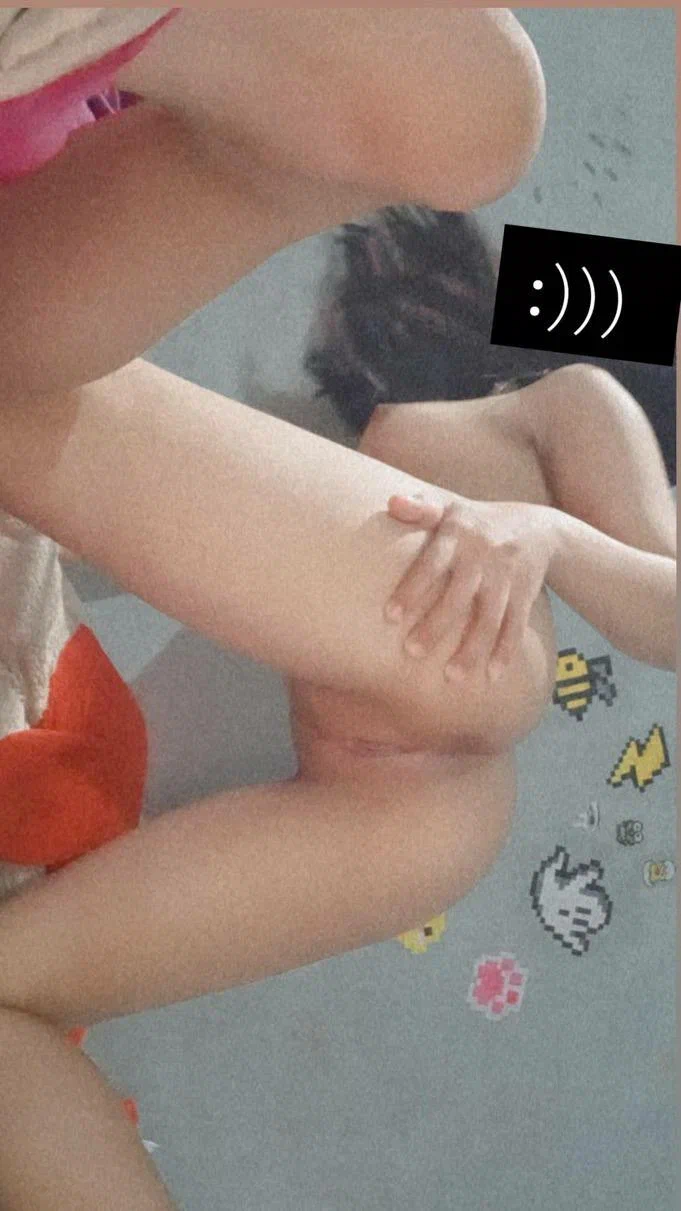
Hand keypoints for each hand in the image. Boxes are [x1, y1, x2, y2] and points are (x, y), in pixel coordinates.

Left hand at [385, 494, 556, 679]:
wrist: (539, 527)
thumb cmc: (476, 522)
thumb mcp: (451, 507)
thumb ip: (420, 508)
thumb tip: (391, 502)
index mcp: (459, 535)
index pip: (432, 564)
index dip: (412, 590)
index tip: (389, 616)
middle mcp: (483, 557)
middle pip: (459, 596)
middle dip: (436, 625)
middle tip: (411, 652)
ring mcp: (507, 578)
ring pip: (489, 618)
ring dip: (472, 649)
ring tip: (452, 677)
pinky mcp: (525, 596)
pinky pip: (515, 627)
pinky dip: (505, 652)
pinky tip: (491, 677)